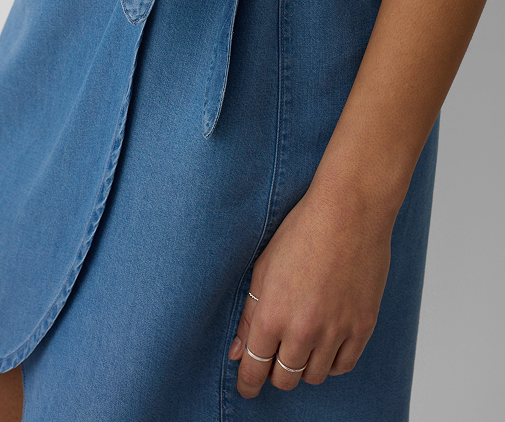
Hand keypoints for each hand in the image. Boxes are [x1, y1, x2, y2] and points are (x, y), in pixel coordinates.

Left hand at [227, 179, 393, 397]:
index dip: (248, 383)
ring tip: (301, 340)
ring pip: (314, 376)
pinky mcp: (363, 327)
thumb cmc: (303, 232)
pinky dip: (332, 360)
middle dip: (275, 372)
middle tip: (274, 356)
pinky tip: (325, 342)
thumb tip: (238, 351)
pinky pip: (344, 365)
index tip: (247, 387)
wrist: (349, 213)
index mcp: (272, 314)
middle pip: (285, 378)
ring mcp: (336, 330)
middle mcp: (303, 329)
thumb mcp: (263, 268)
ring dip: (304, 365)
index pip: (254, 368)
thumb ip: (249, 314)